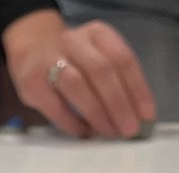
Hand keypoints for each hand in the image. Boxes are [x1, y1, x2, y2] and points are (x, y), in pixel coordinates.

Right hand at [2, 10, 153, 138]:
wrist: (32, 52)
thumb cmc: (74, 61)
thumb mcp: (98, 57)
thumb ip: (117, 80)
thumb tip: (137, 114)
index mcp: (97, 34)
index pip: (122, 59)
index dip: (137, 89)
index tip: (146, 114)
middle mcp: (74, 42)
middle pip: (101, 71)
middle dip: (119, 104)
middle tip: (129, 129)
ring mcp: (49, 61)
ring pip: (77, 85)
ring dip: (97, 113)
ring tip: (109, 131)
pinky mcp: (33, 84)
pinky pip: (56, 107)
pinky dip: (73, 123)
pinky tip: (85, 132)